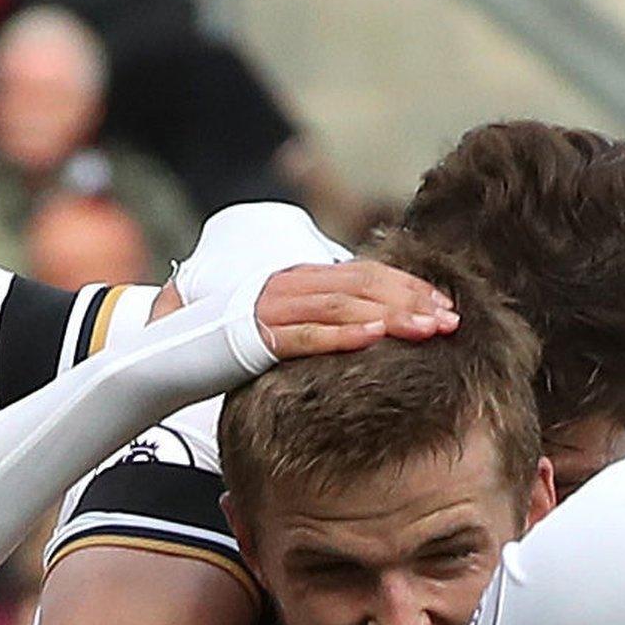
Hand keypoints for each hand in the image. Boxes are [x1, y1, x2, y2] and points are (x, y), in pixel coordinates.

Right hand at [254, 259, 457, 359]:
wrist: (174, 352)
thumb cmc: (235, 344)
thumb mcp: (287, 322)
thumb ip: (324, 317)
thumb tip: (373, 323)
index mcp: (301, 277)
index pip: (365, 272)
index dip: (409, 286)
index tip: (447, 306)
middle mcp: (289, 285)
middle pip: (362, 285)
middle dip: (411, 301)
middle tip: (450, 322)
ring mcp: (272, 308)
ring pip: (341, 306)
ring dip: (390, 316)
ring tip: (427, 330)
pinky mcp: (254, 337)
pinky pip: (304, 335)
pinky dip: (341, 335)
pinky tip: (374, 338)